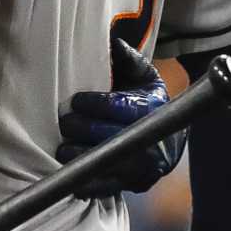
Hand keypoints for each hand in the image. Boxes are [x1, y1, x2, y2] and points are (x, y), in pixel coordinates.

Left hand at [58, 39, 186, 195]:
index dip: (97, 105)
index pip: (123, 109)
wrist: (169, 134)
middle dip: (85, 130)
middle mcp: (152, 143)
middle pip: (113, 139)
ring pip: (110, 166)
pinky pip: (109, 189)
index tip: (76, 101)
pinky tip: (68, 178)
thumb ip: (128, 60)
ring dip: (81, 159)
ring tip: (61, 149)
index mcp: (153, 112)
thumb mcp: (144, 77)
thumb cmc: (147, 100)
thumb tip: (114, 41)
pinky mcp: (134, 185)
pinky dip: (87, 186)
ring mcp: (144, 168)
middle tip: (65, 123)